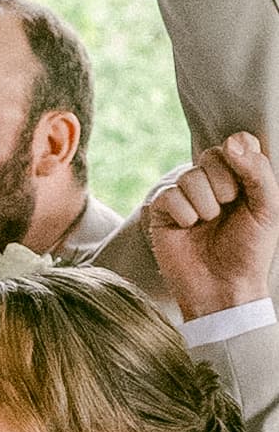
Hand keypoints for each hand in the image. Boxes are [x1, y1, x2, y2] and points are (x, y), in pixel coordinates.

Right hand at [145, 128, 278, 317]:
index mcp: (240, 178)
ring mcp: (186, 197)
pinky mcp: (163, 213)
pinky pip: (169, 195)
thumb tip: (232, 142)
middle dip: (224, 184)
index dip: (241, 155)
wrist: (224, 289)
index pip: (238, 143)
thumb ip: (258, 171)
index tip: (246, 182)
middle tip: (228, 209)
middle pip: (211, 155)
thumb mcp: (268, 208)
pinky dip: (184, 214)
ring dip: (205, 204)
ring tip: (208, 223)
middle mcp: (212, 184)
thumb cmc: (250, 251)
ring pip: (189, 176)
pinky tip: (189, 229)